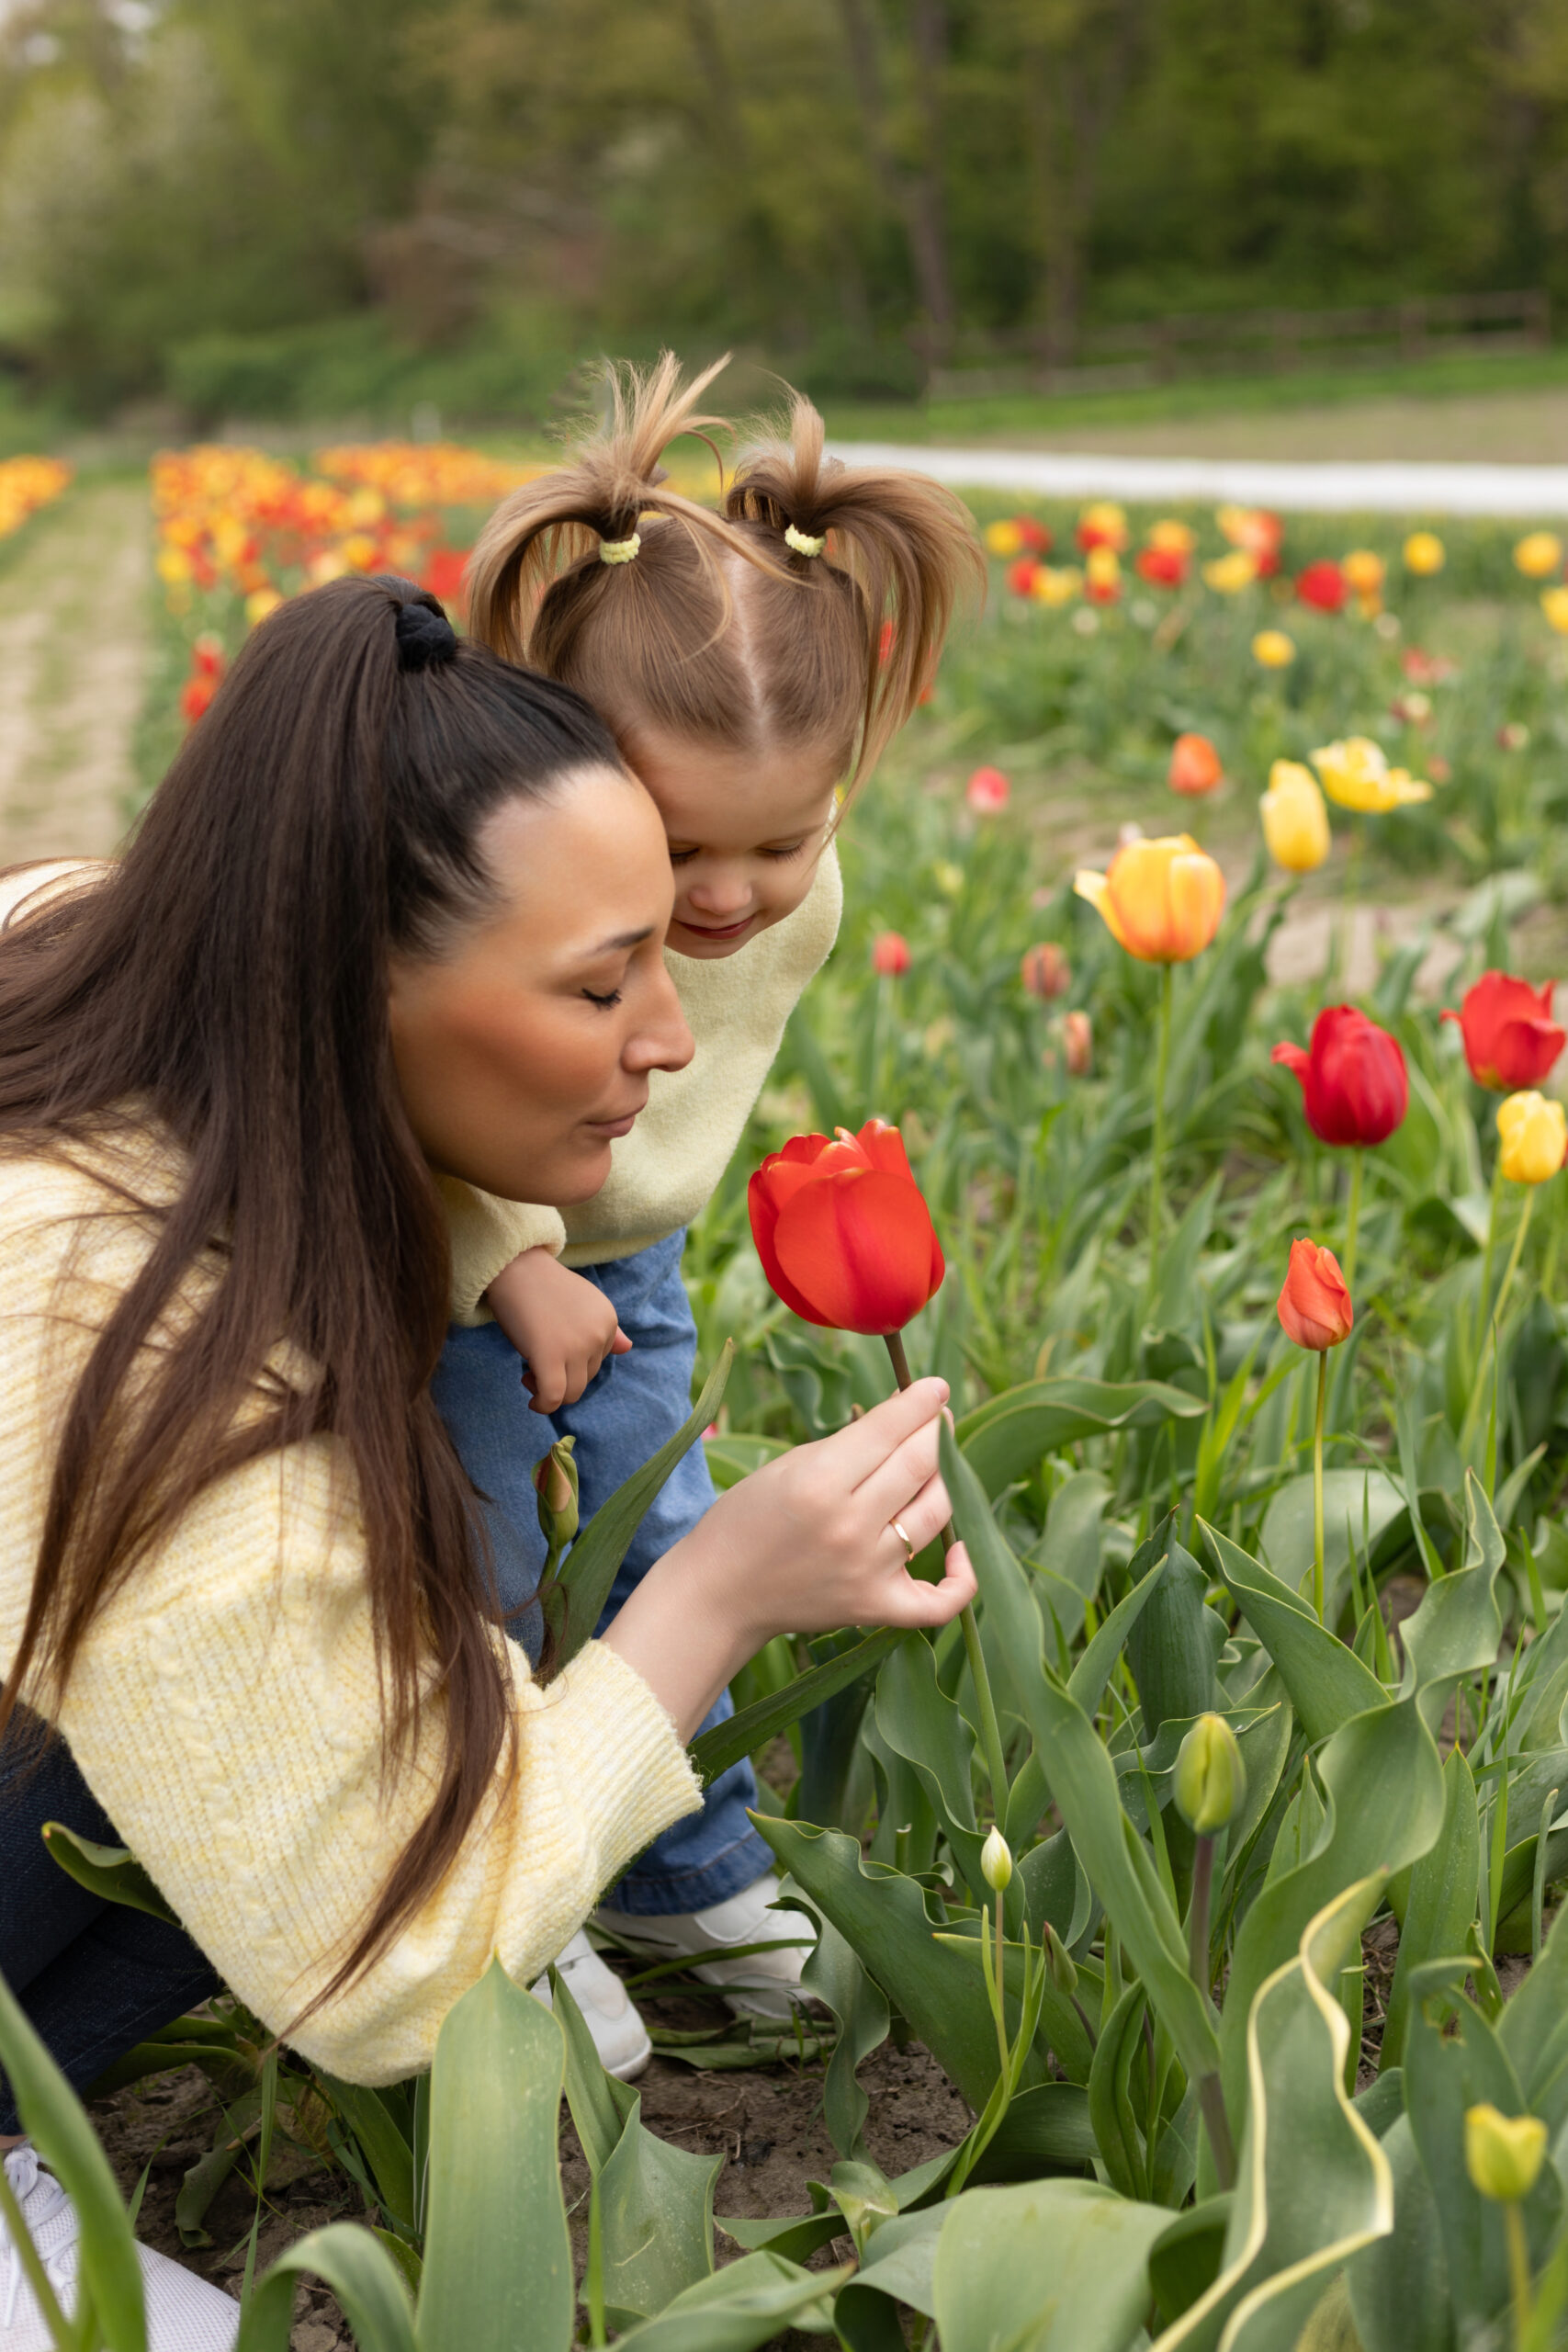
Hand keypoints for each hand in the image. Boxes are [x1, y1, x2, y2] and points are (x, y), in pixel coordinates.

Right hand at [486, 1247, 630, 1413]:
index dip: (573, 1365)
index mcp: (608, 1320)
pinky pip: (553, 1397)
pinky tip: (533, 1402)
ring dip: (551, 1394)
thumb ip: (606, 1329)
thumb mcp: (583, 1303)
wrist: (515, 1267)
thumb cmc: (543, 1285)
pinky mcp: (550, 1356)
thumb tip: (627, 1348)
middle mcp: (598, 1334)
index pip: (597, 1361)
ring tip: (530, 1377)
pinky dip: (543, 1406)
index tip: (550, 1354)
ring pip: (572, 1393)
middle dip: (561, 1377)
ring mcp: (576, 1346)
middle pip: (585, 1378)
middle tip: (535, 1364)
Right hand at [602, 1378, 974, 1738]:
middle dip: (936, 1430)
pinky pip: (940, 1601)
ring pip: (937, 1513)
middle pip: (919, 1465)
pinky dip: (962, 1576)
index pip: (889, 1430)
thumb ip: (850, 1444)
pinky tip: (960, 1547)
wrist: (719, 1594)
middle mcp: (849, 1526)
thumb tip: (905, 1416)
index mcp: (820, 1482)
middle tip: (939, 1415)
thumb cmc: (748, 1519)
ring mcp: (867, 1571)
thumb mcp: (790, 1465)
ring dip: (946, 1480)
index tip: (935, 1386)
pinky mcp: (875, 1608)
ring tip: (938, 1462)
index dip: (919, 1401)